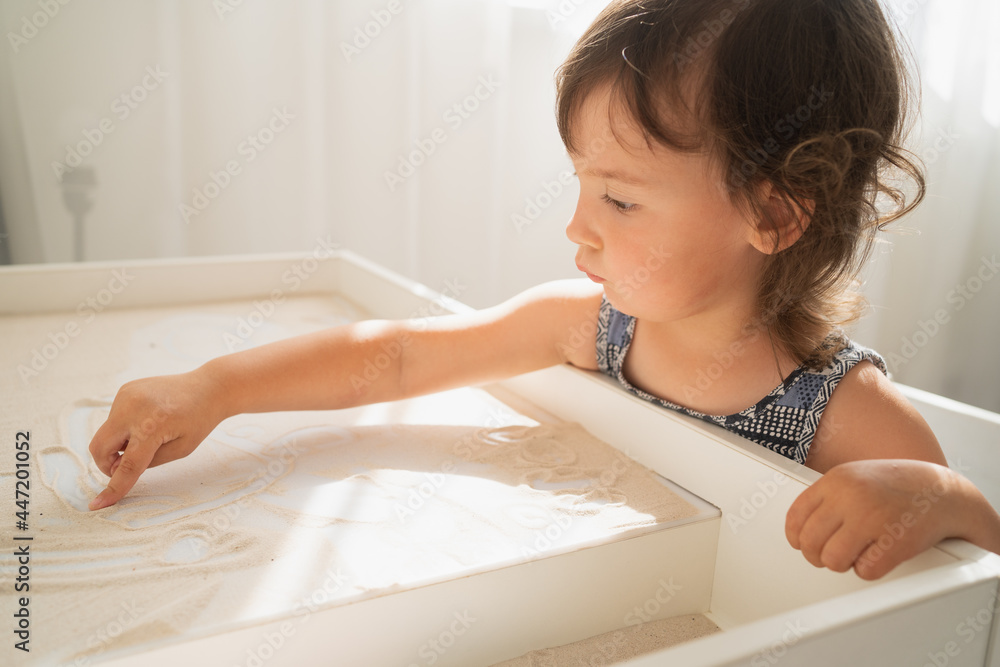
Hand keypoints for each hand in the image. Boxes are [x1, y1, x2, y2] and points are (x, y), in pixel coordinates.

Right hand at [87, 369, 224, 509]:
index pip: (127, 464)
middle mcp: (133, 408)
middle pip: (100, 447)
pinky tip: (149, 421)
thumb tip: (116, 469)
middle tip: (126, 467)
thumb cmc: (199, 420)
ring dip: (120, 443)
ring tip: (150, 435)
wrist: (208, 387)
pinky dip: (125, 428)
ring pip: (106, 433)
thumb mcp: (181, 450)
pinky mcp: (125, 390)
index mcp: (152, 426)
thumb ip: (148, 462)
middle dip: (107, 464)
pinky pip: (115, 418)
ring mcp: (126, 396)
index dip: (114, 487)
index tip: (98, 505)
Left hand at [785, 459, 959, 579]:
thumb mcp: (854, 476)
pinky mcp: (894, 542)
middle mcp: (850, 498)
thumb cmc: (897, 486)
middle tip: (829, 555)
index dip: (797, 538)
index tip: (803, 544)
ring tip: (854, 555)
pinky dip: (868, 569)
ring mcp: (872, 519)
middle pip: (810, 542)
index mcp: (836, 480)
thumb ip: (827, 497)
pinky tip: (876, 556)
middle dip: (816, 556)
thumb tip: (798, 528)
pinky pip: (864, 570)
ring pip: (832, 560)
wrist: (942, 492)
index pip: (796, 517)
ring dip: (841, 564)